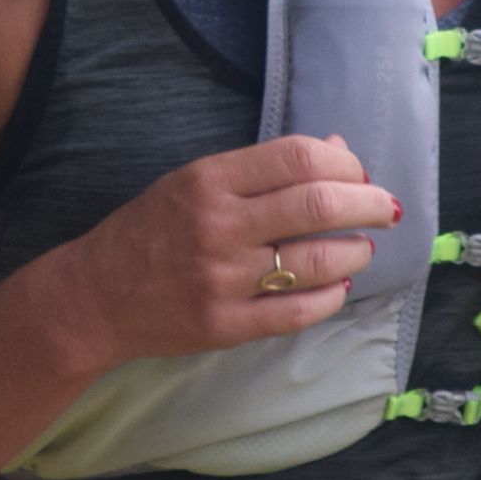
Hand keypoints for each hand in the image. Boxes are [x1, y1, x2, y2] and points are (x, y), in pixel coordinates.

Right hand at [58, 133, 399, 369]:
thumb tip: (339, 153)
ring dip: (355, 252)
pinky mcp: (225, 326)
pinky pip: (298, 312)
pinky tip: (339, 285)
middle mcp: (218, 227)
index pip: (298, 157)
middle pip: (318, 204)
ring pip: (317, 261)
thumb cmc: (151, 230)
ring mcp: (222, 280)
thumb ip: (264, 168)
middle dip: (368, 204)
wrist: (95, 296)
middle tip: (385, 208)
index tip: (357, 173)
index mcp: (209, 181)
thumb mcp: (196, 181)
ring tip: (360, 249)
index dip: (344, 163)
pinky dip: (331, 296)